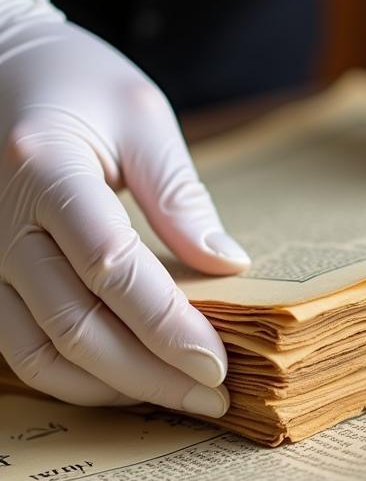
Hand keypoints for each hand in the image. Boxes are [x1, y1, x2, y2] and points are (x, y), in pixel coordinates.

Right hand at [0, 0, 249, 415]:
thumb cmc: (74, 81)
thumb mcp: (140, 116)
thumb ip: (179, 194)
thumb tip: (228, 265)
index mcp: (43, 169)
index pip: (109, 267)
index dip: (166, 325)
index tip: (217, 364)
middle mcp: (0, 221)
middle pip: (75, 324)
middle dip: (152, 374)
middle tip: (215, 398)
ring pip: (40, 351)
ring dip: (115, 389)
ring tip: (182, 399)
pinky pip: (20, 348)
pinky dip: (75, 378)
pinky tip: (129, 384)